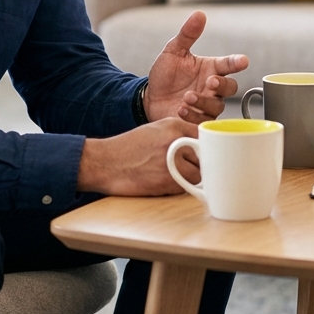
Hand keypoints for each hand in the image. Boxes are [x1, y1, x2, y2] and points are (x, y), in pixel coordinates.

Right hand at [76, 117, 198, 195]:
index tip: (207, 152)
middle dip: (200, 163)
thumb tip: (203, 144)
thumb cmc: (128, 147)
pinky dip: (179, 188)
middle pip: (206, 155)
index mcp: (174, 125)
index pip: (205, 135)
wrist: (105, 163)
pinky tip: (164, 182)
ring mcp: (173, 161)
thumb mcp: (155, 130)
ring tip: (175, 175)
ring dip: (191, 178)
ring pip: (198, 174)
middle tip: (189, 166)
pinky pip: (186, 187)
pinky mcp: (168, 181)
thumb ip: (179, 133)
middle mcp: (176, 141)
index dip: (207, 146)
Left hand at [145, 11, 247, 122]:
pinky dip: (194, 116)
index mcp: (211, 68)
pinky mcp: (198, 120)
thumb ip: (187, 34)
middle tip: (210, 82)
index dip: (237, 62)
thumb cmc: (165, 74)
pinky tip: (181, 110)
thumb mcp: (173, 51)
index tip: (242, 61)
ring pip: (218, 106)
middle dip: (223, 85)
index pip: (229, 64)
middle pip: (230, 88)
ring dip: (204, 102)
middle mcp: (212, 88)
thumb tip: (199, 14)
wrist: (149, 98)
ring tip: (187, 97)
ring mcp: (207, 105)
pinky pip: (204, 121)